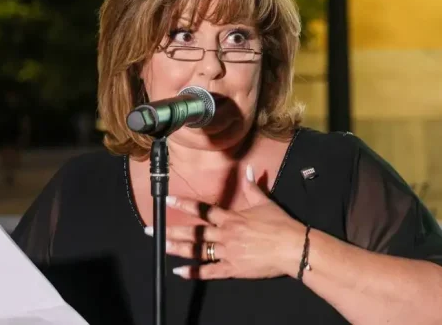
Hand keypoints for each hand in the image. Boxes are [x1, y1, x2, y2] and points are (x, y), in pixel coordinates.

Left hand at [146, 165, 306, 279]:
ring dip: (177, 249)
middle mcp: (225, 235)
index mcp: (231, 218)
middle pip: (193, 232)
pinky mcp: (233, 269)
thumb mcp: (265, 202)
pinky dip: (194, 272)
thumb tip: (250, 169)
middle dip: (170, 230)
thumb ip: (253, 187)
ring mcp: (227, 253)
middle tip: (150, 230)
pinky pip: (210, 271)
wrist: (292, 247)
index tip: (166, 200)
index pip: (202, 210)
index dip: (183, 204)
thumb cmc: (280, 224)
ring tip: (160, 247)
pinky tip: (180, 272)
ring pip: (197, 251)